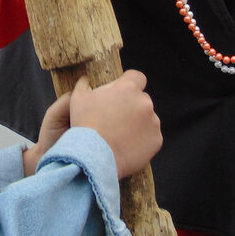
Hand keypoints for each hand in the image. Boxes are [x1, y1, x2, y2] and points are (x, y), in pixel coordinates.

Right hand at [24, 71, 162, 178]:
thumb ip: (84, 84)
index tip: (120, 94)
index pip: (136, 77)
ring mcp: (153, 122)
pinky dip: (142, 139)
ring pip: (147, 118)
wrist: (94, 158)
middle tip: (116, 118)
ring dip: (137, 123)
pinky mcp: (156, 140)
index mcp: (128, 88)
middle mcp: (144, 102)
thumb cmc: (85, 125)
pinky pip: (150, 136)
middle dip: (131, 106)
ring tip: (120, 135)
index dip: (128, 83)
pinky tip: (127, 145)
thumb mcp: (78, 99)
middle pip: (141, 99)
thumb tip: (86, 79)